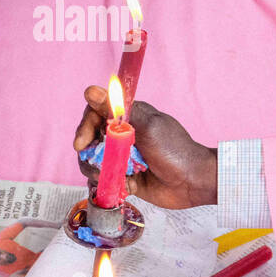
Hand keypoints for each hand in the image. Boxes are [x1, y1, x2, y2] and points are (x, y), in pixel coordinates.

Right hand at [74, 85, 217, 208]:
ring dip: (95, 169)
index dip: (85, 126)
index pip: (96, 113)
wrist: (192, 182)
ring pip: (93, 160)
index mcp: (129, 116)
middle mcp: (123, 134)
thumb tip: (91, 91)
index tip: (82, 142)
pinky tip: (117, 185)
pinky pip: (103, 178)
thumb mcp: (147, 126)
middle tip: (95, 162)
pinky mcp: (124, 177)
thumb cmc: (175, 150)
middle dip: (88, 151)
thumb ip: (118, 111)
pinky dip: (105, 182)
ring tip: (106, 176)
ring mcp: (122, 156)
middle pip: (90, 138)